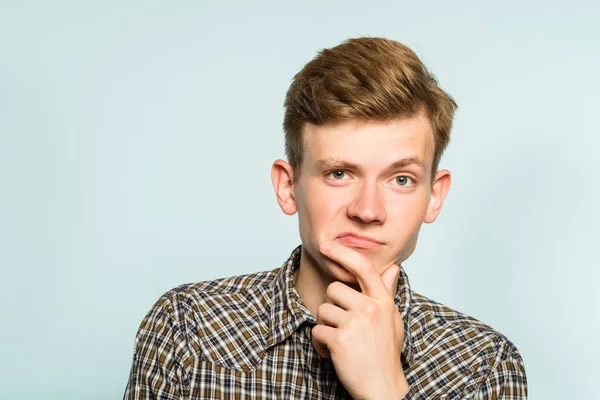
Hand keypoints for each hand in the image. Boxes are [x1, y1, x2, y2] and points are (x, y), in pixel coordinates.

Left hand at [311, 240, 408, 399]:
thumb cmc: (386, 353)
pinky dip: (320, 345)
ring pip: (323, 310)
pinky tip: (333, 354)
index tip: (327, 246)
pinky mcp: (339, 340)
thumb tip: (393, 268)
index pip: (363, 268)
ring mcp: (354, 324)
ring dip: (326, 327)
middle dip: (333, 307)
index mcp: (383, 302)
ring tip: (340, 342)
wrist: (382, 388)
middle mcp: (370, 308)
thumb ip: (387, 293)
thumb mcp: (392, 320)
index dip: (343, 253)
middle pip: (335, 289)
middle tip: (344, 326)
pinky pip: (317, 331)